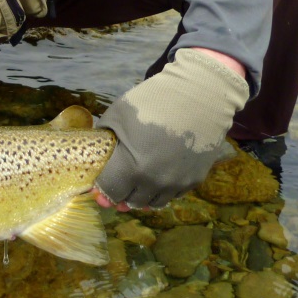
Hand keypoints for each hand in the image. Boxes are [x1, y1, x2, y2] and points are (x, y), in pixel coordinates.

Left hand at [95, 48, 249, 209]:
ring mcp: (177, 184)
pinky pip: (172, 194)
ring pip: (152, 202)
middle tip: (118, 180)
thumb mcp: (117, 114)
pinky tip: (158, 172)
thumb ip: (104, 138)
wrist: (200, 95)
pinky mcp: (194, 180)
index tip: (98, 182)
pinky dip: (162, 188)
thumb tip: (97, 156)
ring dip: (142, 194)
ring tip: (138, 178)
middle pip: (130, 200)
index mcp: (132, 167)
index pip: (109, 191)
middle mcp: (155, 183)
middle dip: (121, 191)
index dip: (101, 187)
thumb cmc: (153, 101)